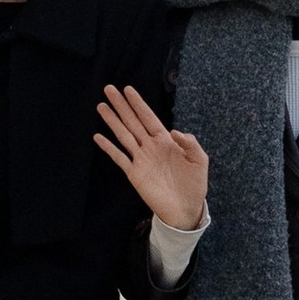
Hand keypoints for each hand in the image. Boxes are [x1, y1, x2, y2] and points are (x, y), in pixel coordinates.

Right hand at [95, 83, 209, 230]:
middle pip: (132, 122)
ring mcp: (141, 159)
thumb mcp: (200, 160)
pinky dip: (108, 147)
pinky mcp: (134, 173)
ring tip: (101, 107)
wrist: (185, 209)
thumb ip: (190, 143)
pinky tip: (98, 136)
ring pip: (123, 135)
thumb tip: (175, 131)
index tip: (128, 89)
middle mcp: (150, 146)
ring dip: (112, 121)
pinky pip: (119, 157)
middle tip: (109, 89)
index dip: (138, 104)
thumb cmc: (194, 184)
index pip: (149, 118)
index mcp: (166, 141)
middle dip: (121, 106)